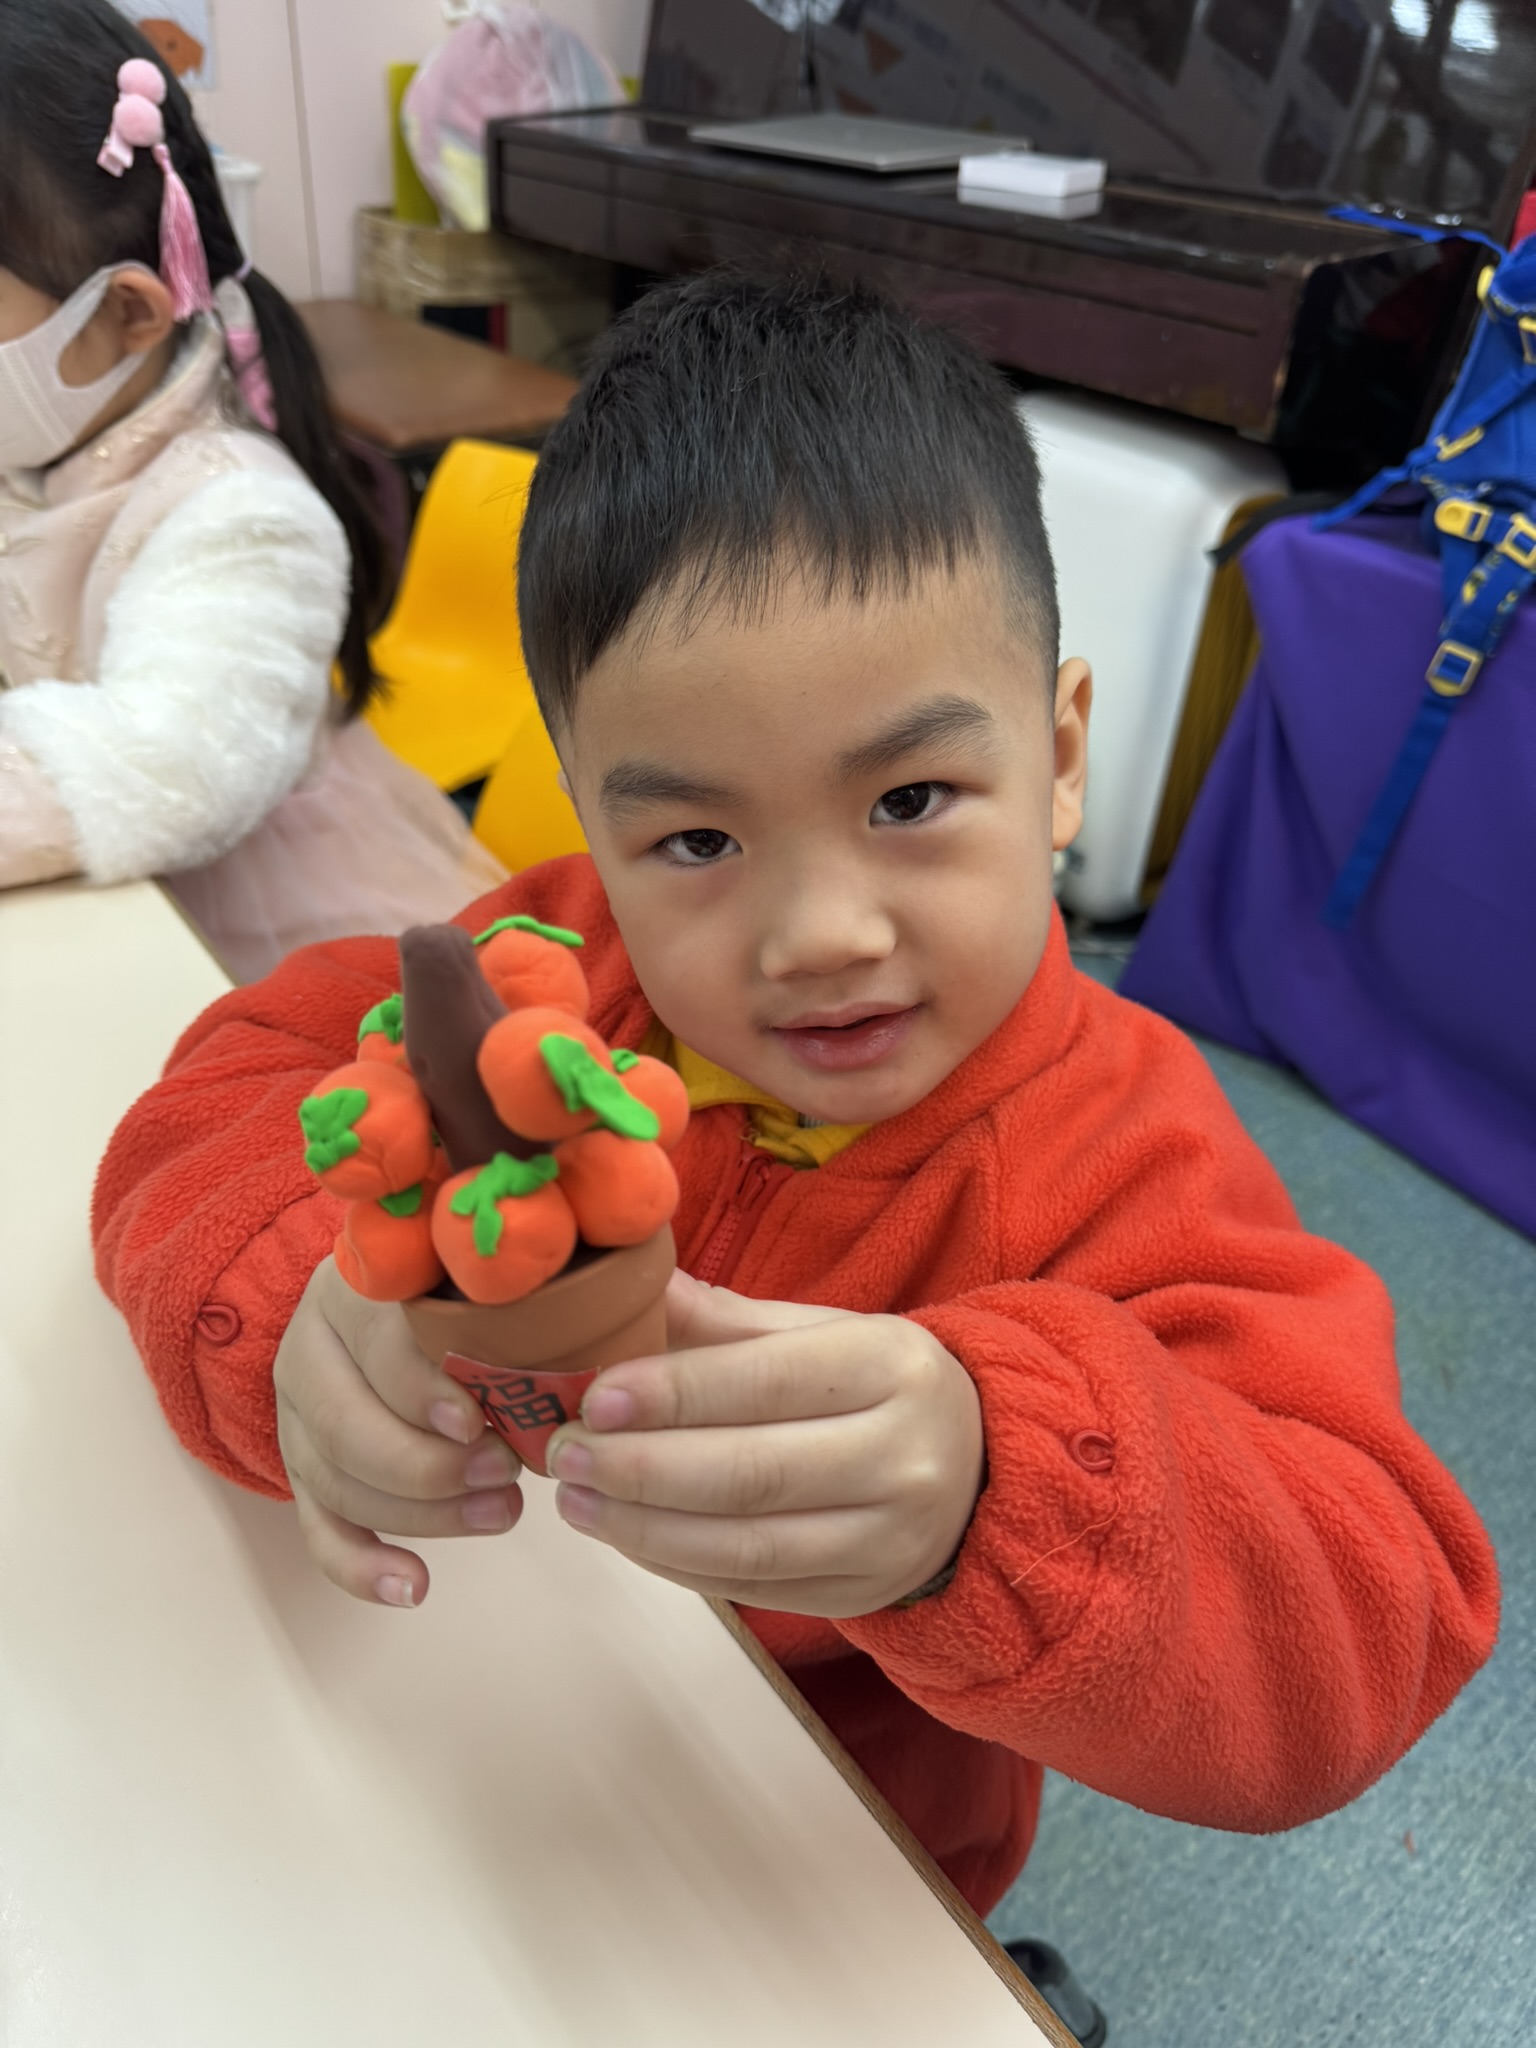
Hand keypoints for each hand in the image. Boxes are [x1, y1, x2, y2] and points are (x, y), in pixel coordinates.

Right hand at [273, 1257, 523, 1607]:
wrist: (394, 1312)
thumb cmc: (468, 1296)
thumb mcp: (486, 1284)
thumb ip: (519, 1304)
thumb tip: (582, 1346)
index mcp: (353, 1289)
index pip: (374, 1344)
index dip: (423, 1390)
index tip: (479, 1423)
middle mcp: (311, 1349)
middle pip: (343, 1424)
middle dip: (427, 1464)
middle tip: (505, 1473)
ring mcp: (298, 1416)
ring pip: (335, 1481)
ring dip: (419, 1514)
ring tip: (501, 1515)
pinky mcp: (303, 1471)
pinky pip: (319, 1528)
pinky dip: (362, 1566)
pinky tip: (414, 1586)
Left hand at [544, 1271, 984, 1617]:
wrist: (977, 1466)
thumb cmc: (875, 1384)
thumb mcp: (821, 1331)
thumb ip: (723, 1321)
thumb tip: (623, 1290)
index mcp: (889, 1365)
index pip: (767, 1381)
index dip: (674, 1392)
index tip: (594, 1396)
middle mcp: (902, 1456)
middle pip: (751, 1473)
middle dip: (640, 1468)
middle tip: (566, 1454)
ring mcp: (886, 1539)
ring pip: (745, 1546)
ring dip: (643, 1527)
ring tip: (578, 1499)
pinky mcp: (860, 1594)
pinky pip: (750, 1588)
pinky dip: (674, 1564)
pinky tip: (626, 1534)